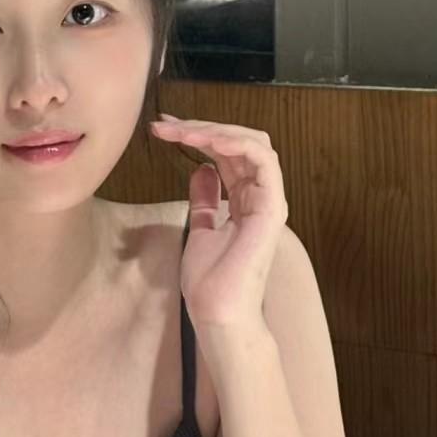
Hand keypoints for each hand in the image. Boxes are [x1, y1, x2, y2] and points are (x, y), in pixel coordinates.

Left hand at [148, 113, 287, 330]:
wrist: (217, 311)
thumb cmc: (210, 280)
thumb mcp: (200, 226)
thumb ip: (205, 198)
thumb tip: (202, 169)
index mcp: (247, 200)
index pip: (228, 154)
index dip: (199, 135)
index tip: (165, 129)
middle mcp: (261, 195)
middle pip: (240, 142)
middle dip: (202, 127)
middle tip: (166, 124)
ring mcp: (269, 200)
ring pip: (253, 143)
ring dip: (215, 130)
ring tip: (182, 130)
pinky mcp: (271, 207)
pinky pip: (263, 161)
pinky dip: (237, 143)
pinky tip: (208, 139)